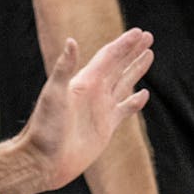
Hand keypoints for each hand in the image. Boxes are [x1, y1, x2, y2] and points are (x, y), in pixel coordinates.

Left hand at [18, 28, 152, 190]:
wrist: (44, 160)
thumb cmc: (45, 127)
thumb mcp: (53, 95)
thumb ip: (64, 69)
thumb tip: (71, 41)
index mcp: (85, 81)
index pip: (109, 57)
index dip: (124, 44)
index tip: (139, 32)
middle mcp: (94, 92)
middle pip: (118, 65)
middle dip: (133, 51)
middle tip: (148, 36)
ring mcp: (101, 109)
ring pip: (124, 83)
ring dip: (136, 69)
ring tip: (149, 54)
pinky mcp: (106, 127)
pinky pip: (125, 109)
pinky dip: (136, 101)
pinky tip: (144, 94)